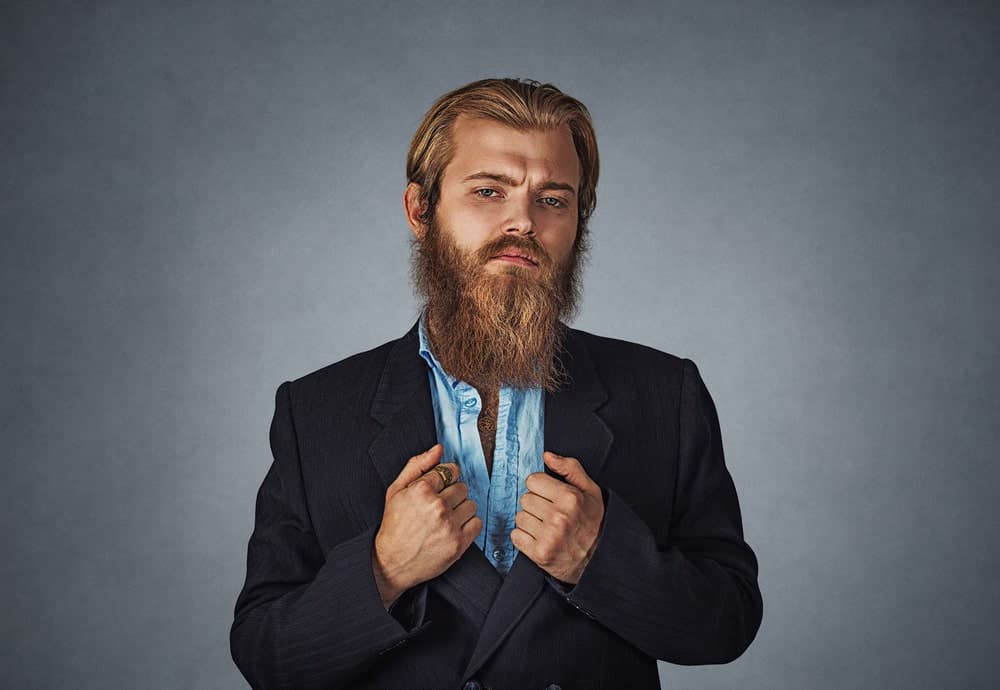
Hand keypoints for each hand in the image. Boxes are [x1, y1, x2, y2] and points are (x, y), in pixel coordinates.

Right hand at [372, 445, 481, 606]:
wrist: (392, 562)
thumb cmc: (394, 525)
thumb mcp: (396, 490)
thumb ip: (417, 465)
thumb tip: (438, 449)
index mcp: (421, 490)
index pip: (450, 470)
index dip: (446, 478)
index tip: (441, 487)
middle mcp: (437, 506)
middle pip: (462, 487)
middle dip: (452, 494)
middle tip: (439, 506)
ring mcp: (449, 525)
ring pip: (471, 504)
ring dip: (461, 510)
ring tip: (445, 519)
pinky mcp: (458, 543)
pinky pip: (477, 523)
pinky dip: (468, 525)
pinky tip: (453, 529)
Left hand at [511, 452, 604, 584]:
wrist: (597, 558)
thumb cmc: (592, 522)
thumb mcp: (590, 490)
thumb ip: (570, 468)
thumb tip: (547, 456)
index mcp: (570, 498)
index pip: (533, 480)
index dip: (541, 487)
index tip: (550, 496)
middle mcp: (559, 517)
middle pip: (524, 498)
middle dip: (535, 504)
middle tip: (550, 513)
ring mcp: (549, 537)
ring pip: (519, 517)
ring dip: (530, 521)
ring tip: (546, 527)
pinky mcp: (539, 553)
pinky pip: (516, 536)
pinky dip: (524, 538)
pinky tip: (540, 538)